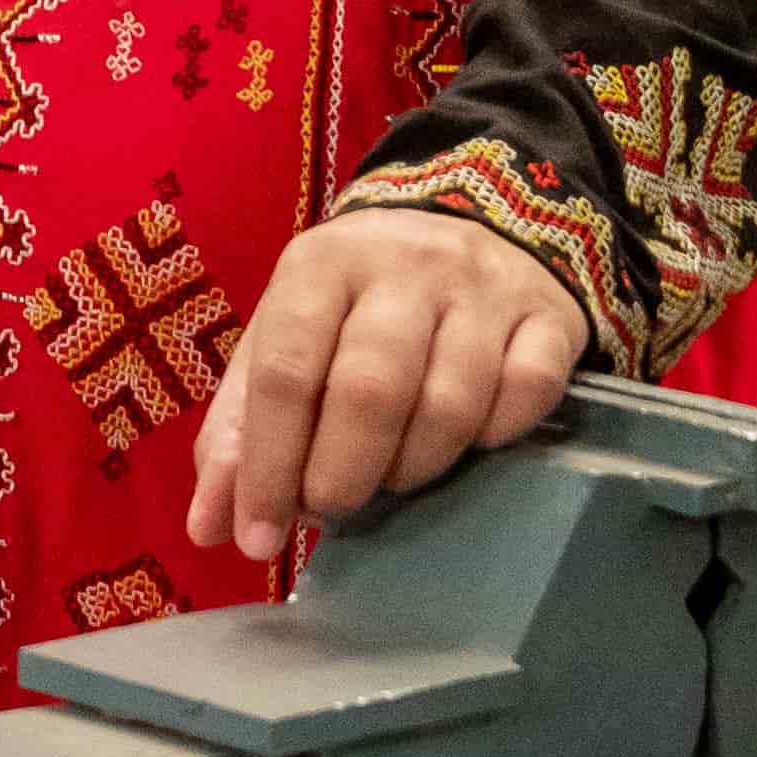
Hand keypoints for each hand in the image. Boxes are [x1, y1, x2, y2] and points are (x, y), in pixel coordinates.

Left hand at [186, 207, 590, 563]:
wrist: (466, 219)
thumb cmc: (356, 302)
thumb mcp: (285, 338)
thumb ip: (240, 428)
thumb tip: (207, 527)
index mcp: (320, 265)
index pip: (285, 373)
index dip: (268, 466)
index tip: (259, 537)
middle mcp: (403, 265)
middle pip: (369, 391)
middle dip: (341, 474)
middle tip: (331, 510)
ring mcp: (483, 288)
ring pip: (450, 403)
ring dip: (413, 466)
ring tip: (392, 478)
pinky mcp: (549, 315)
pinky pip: (527, 393)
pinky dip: (493, 436)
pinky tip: (467, 443)